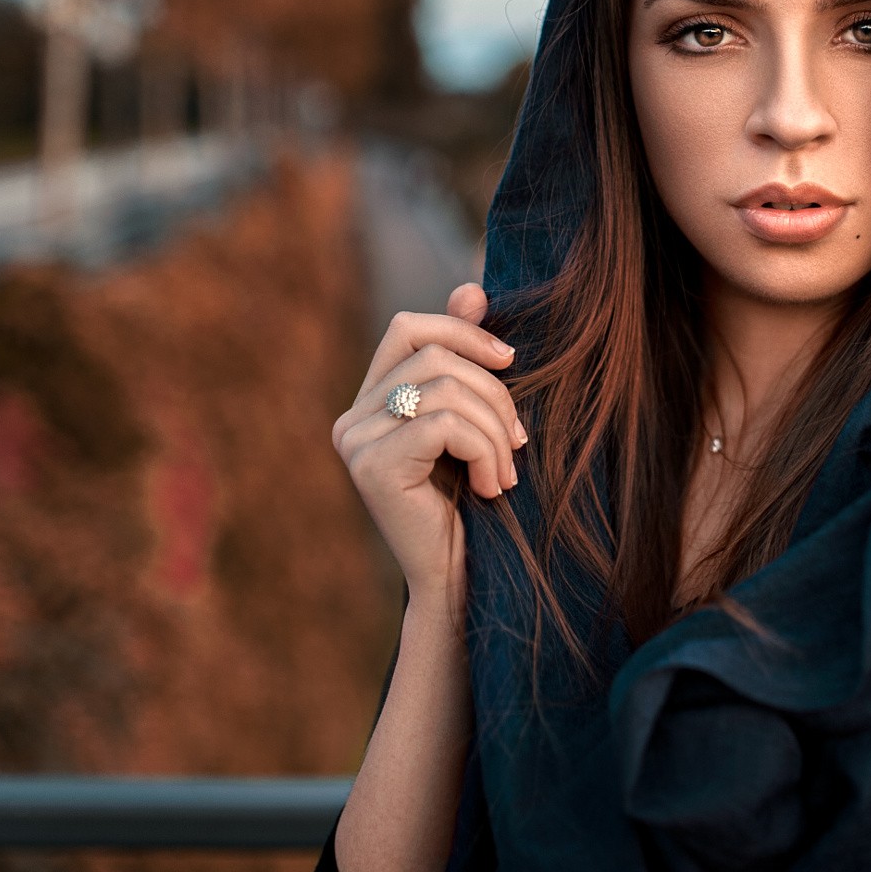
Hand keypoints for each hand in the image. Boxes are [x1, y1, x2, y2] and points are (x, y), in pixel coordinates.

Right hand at [332, 282, 525, 607]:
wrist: (459, 582)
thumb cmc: (472, 505)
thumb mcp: (474, 423)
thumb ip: (466, 361)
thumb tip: (473, 289)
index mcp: (369, 402)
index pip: (409, 328)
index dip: (462, 331)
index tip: (511, 360)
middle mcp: (350, 418)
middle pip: (433, 356)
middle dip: (494, 391)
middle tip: (520, 440)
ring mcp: (355, 442)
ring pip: (445, 389)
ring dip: (495, 429)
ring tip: (507, 471)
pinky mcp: (371, 467)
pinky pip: (444, 424)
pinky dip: (485, 450)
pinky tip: (492, 488)